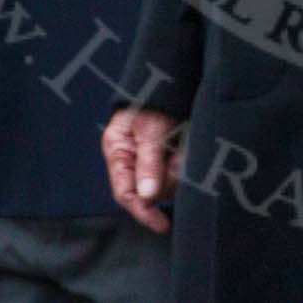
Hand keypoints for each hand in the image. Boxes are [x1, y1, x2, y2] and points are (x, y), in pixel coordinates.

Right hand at [104, 106, 180, 233]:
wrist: (170, 79)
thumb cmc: (152, 101)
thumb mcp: (150, 131)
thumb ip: (148, 163)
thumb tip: (147, 196)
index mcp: (118, 154)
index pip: (126, 194)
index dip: (143, 212)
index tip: (161, 224)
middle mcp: (132, 160)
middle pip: (151, 190)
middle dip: (168, 178)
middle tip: (176, 156)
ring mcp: (150, 159)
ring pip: (168, 182)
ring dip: (178, 167)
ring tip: (180, 142)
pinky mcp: (167, 155)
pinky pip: (178, 170)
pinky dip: (184, 160)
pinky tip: (184, 143)